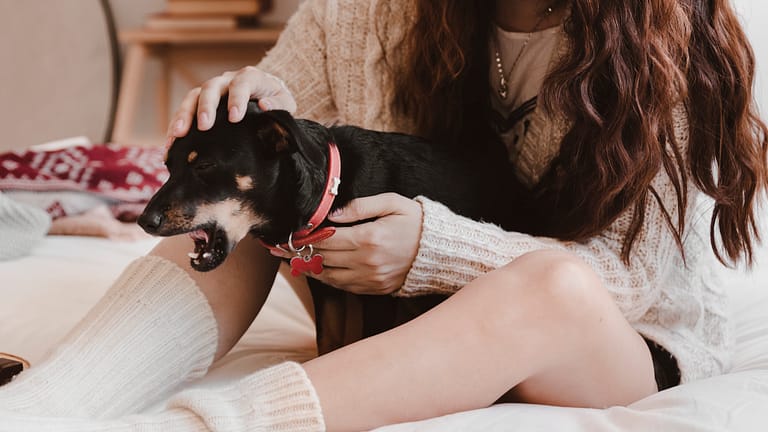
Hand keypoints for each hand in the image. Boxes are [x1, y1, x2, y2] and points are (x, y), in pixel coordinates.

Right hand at [167, 66, 296, 142]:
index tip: (235, 118)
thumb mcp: (285, 103)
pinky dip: (176, 126)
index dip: (237, 99)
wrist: (266, 95)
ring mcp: (212, 90)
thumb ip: (279, 105)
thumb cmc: (276, 101)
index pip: (241, 84)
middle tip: (204, 126)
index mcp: (250, 77)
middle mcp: (227, 80)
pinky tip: (171, 144)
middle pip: (211, 87)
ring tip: (178, 134)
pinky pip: (185, 111)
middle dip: (206, 106)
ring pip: (193, 97)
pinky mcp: (201, 102)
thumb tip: (265, 106)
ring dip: (184, 115)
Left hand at [271, 193, 422, 294]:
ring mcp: (371, 278)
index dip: (302, 238)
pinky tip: (316, 269)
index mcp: (369, 238)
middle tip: (278, 248)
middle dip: (298, 253)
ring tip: (290, 259)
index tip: (284, 236)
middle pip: (322, 258)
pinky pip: (343, 286)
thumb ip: (359, 206)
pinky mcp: (375, 288)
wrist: (440, 251)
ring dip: (308, 268)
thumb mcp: (391, 203)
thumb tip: (331, 213)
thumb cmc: (415, 221)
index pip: (325, 240)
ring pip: (329, 276)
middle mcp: (367, 262)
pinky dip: (327, 278)